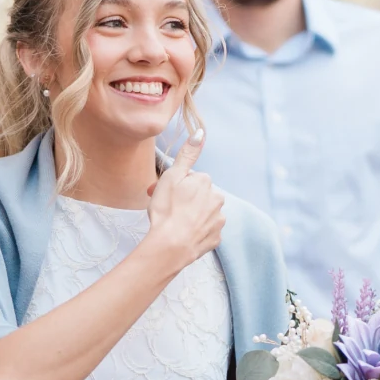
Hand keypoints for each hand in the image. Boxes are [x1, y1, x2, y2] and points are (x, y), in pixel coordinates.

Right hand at [142, 136, 223, 274]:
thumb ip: (187, 155)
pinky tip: (182, 233)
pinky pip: (205, 230)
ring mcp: (218, 220)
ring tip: (173, 222)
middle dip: (183, 199)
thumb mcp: (172, 176)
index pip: (190, 178)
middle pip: (197, 195)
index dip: (174, 184)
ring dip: (190, 214)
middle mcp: (217, 199)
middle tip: (164, 207)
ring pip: (202, 212)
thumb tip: (200, 133)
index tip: (160, 192)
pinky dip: (195, 230)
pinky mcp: (215, 238)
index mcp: (206, 182)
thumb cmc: (167, 209)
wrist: (171, 246)